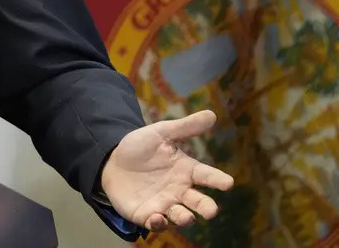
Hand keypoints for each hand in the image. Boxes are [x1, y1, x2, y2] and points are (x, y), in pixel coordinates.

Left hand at [100, 110, 233, 231]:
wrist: (110, 161)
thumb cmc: (139, 147)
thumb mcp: (160, 133)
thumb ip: (184, 127)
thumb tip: (211, 114)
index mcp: (186, 170)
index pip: (207, 176)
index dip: (218, 180)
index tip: (228, 183)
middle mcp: (179, 190)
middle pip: (198, 202)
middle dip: (206, 208)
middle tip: (211, 210)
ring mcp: (164, 204)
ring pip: (180, 216)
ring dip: (184, 218)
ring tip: (186, 217)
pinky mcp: (146, 214)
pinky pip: (156, 223)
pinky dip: (158, 223)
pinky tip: (157, 218)